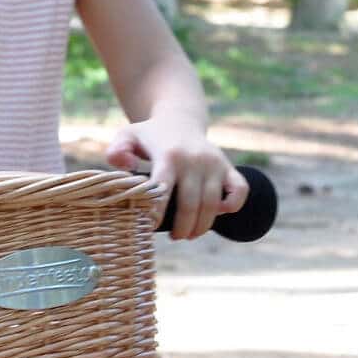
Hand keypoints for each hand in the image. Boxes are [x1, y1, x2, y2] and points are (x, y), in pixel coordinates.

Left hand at [104, 116, 246, 239]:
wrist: (179, 120)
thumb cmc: (150, 136)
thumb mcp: (127, 136)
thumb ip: (117, 150)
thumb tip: (128, 167)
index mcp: (169, 155)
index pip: (163, 190)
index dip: (156, 212)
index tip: (149, 226)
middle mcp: (195, 160)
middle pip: (190, 204)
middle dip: (182, 227)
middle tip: (174, 237)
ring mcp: (214, 164)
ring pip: (213, 204)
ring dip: (202, 225)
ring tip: (189, 234)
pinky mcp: (229, 167)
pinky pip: (240, 191)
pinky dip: (233, 206)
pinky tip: (219, 213)